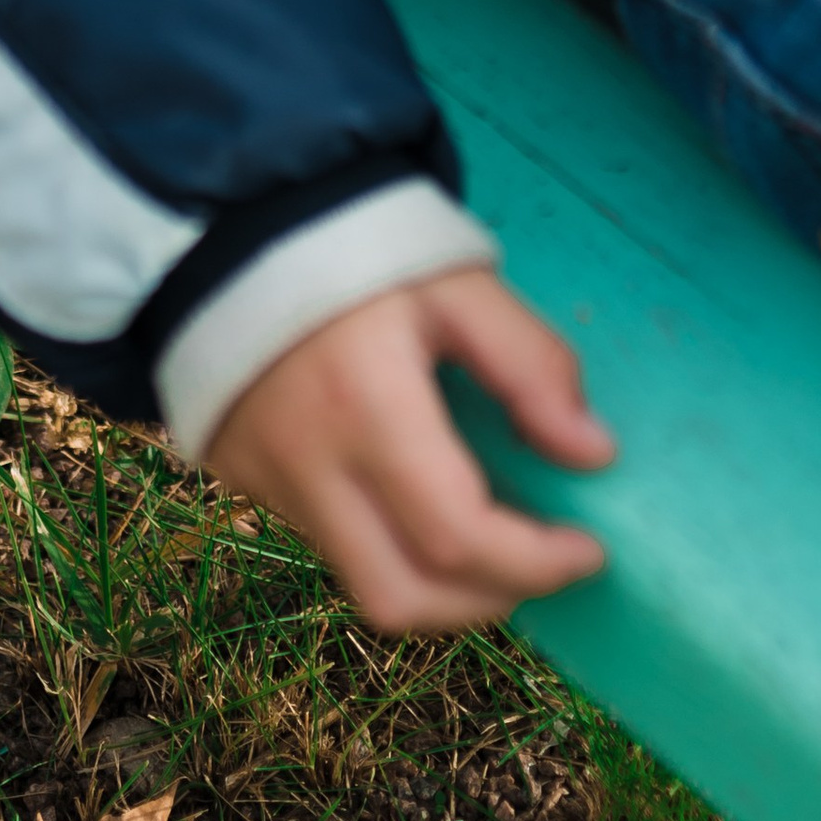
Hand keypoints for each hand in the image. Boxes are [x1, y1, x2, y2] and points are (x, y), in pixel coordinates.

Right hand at [203, 266, 614, 630]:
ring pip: (361, 584)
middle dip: (488, 600)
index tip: (588, 550)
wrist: (228, 220)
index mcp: (367, 406)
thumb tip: (592, 455)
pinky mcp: (240, 475)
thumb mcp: (457, 282)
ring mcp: (264, 477)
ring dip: (437, 585)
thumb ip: (530, 363)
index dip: (536, 564)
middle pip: (403, 598)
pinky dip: (384, 544)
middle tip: (537, 561)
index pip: (457, 537)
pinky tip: (409, 495)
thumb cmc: (356, 244)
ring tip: (482, 537)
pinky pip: (325, 542)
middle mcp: (308, 463)